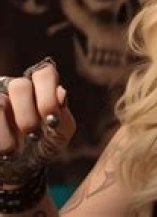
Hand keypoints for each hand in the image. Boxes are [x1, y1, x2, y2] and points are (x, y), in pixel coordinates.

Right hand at [0, 57, 75, 184]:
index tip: (52, 122)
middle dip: (27, 115)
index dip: (48, 96)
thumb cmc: (43, 146)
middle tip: (33, 136)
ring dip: (9, 131)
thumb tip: (61, 93)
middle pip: (19, 85)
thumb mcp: (59, 136)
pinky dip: (1, 139)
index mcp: (41, 87)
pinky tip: (5, 152)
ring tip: (14, 151)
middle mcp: (16, 88)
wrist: (19, 169)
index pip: (44, 73)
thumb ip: (64, 117)